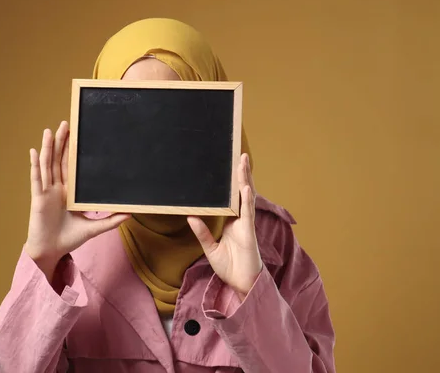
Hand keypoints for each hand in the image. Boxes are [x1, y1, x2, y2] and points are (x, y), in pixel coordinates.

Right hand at [24, 122, 130, 279]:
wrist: (52, 252)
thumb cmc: (69, 239)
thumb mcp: (94, 228)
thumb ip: (111, 220)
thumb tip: (130, 213)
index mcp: (69, 192)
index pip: (71, 166)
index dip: (73, 151)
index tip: (79, 135)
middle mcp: (57, 188)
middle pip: (59, 160)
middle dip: (62, 142)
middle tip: (67, 123)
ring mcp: (47, 191)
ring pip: (47, 164)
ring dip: (48, 147)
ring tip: (50, 130)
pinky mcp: (38, 198)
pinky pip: (36, 178)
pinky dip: (35, 164)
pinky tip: (34, 151)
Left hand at [188, 153, 261, 296]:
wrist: (241, 284)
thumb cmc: (230, 267)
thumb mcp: (210, 248)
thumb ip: (202, 232)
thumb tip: (190, 216)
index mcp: (232, 222)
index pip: (232, 198)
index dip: (233, 182)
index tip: (229, 166)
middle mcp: (240, 219)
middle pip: (241, 192)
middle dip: (241, 173)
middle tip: (240, 154)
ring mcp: (246, 224)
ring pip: (246, 196)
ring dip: (245, 178)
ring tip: (243, 161)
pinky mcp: (248, 232)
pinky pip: (247, 212)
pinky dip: (247, 198)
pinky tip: (245, 186)